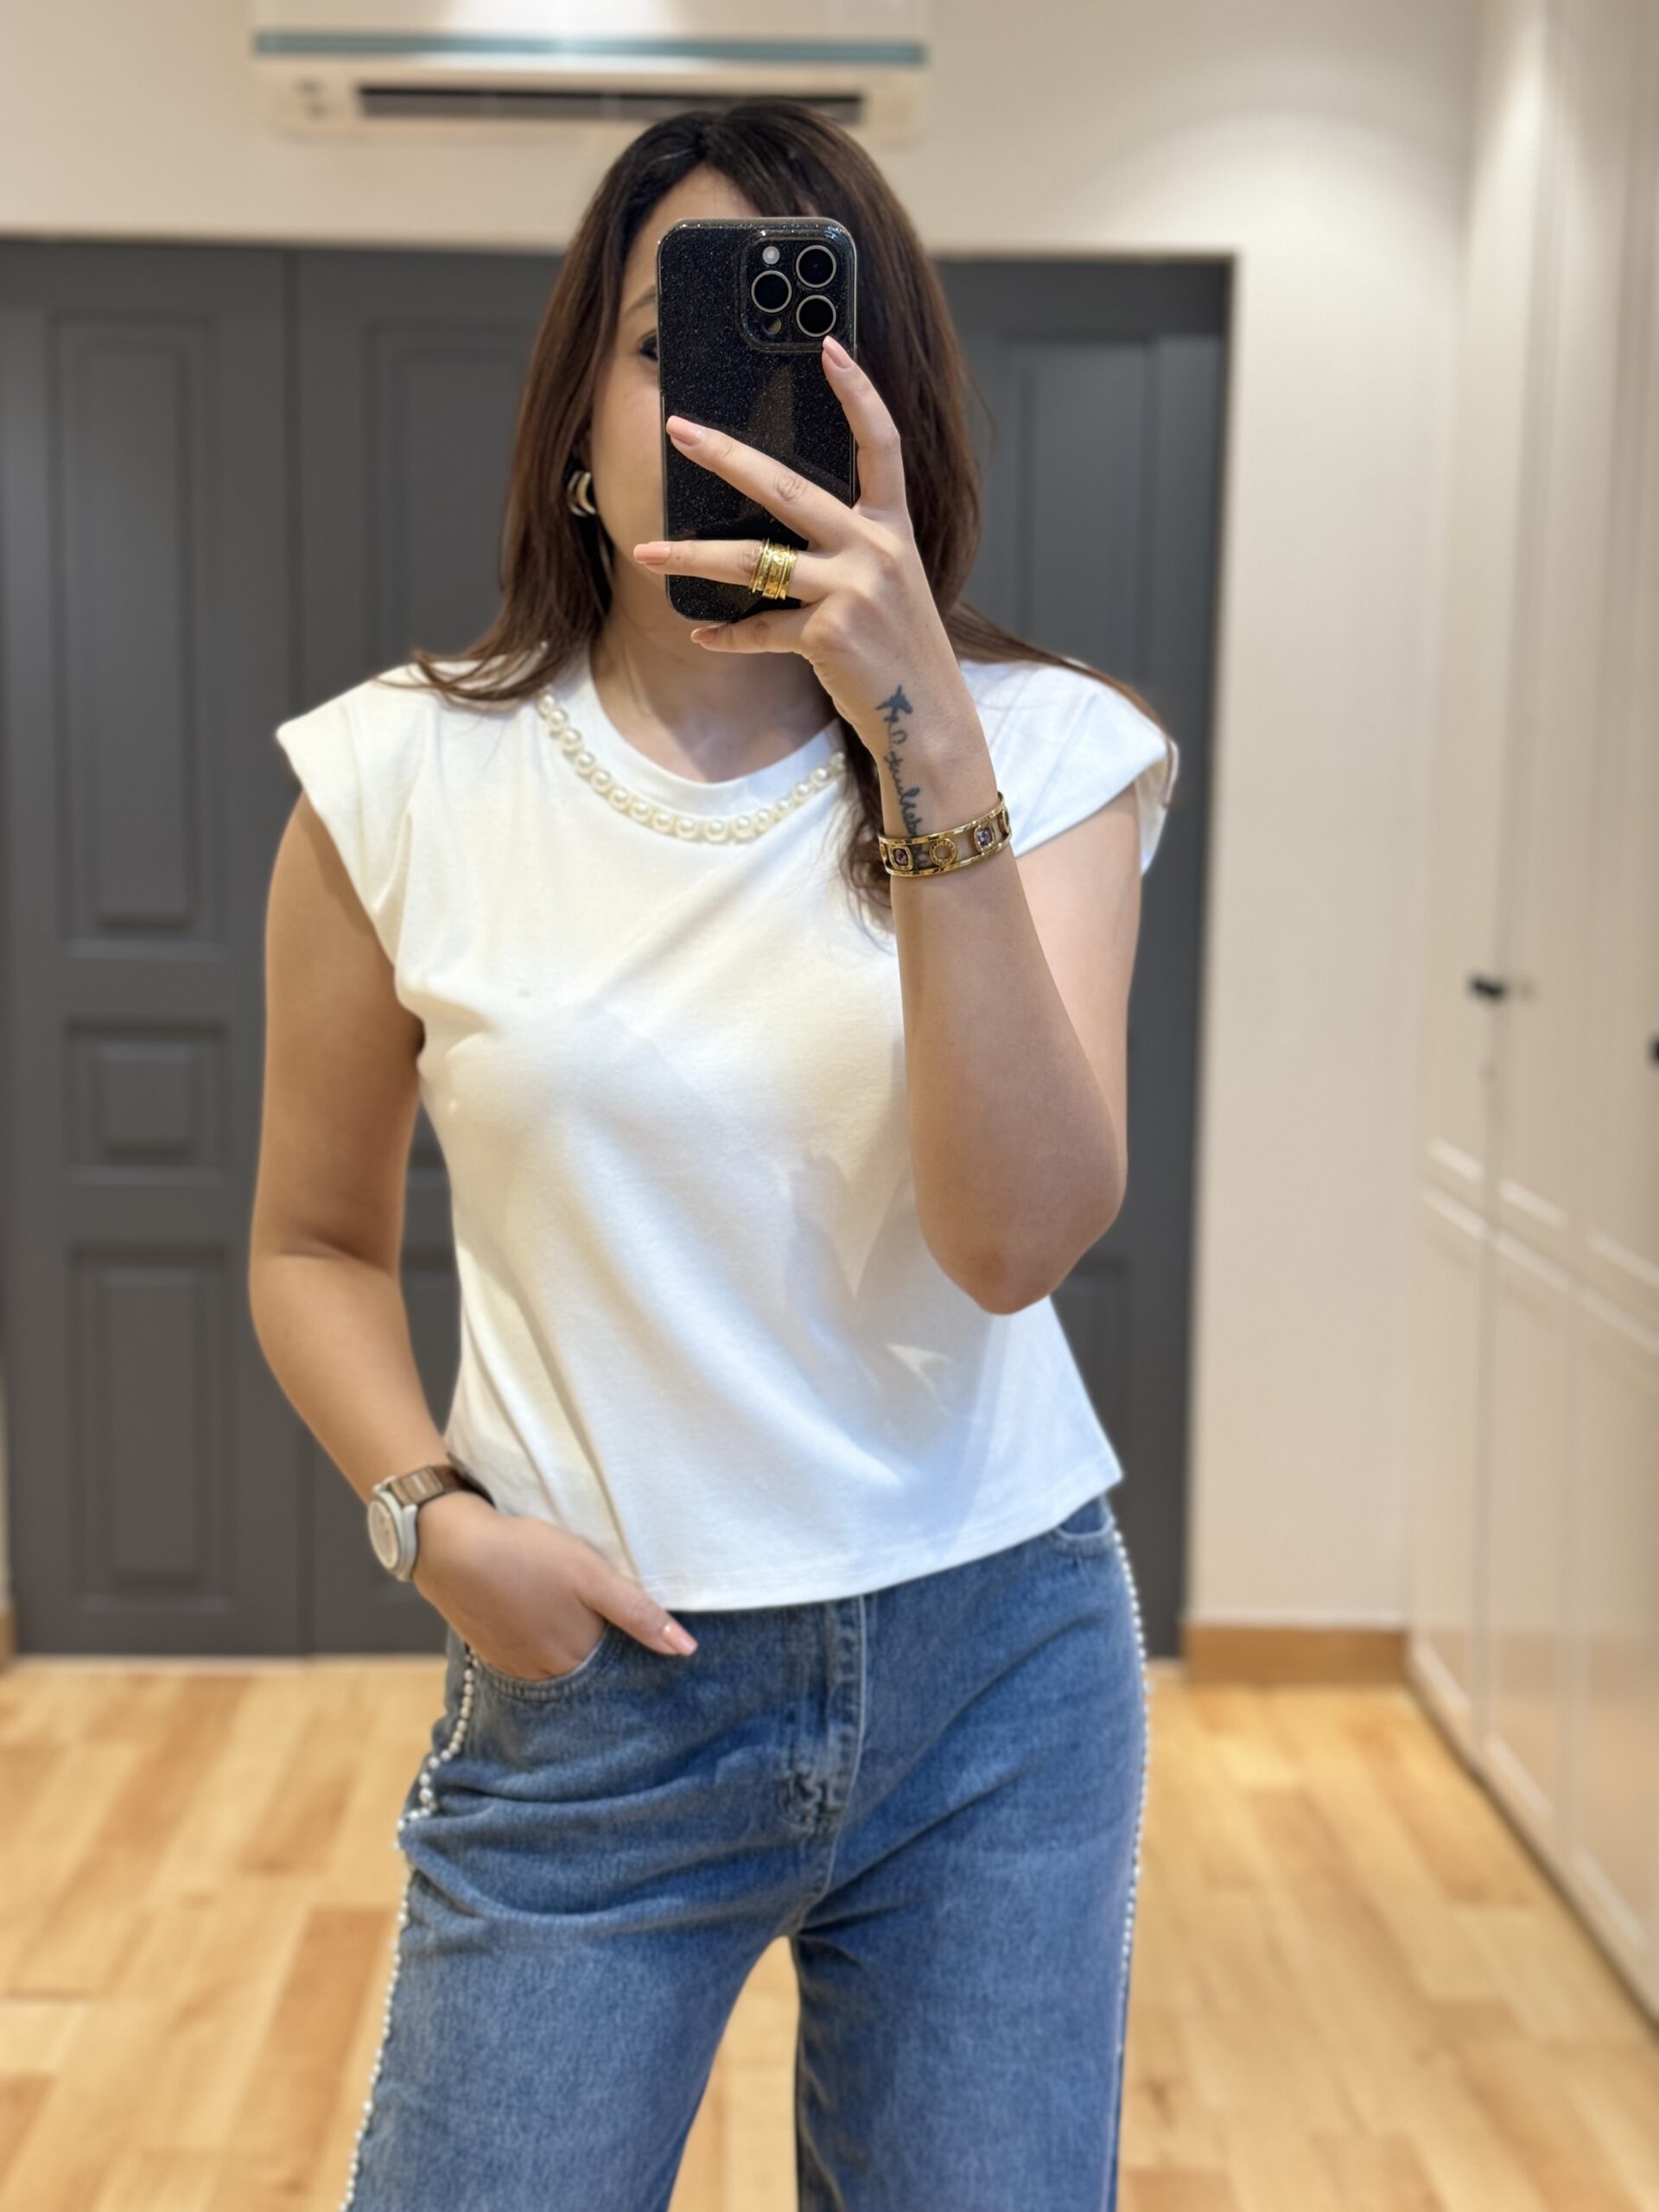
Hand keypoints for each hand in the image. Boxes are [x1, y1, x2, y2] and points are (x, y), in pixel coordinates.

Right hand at [411, 1491, 696, 1677]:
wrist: (449, 1546)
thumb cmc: (527, 1555)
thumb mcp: (592, 1576)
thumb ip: (638, 1614)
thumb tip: (685, 1650)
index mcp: (575, 1656)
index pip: (617, 1663)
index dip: (628, 1642)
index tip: (634, 1627)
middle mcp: (544, 1671)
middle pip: (586, 1665)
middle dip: (598, 1645)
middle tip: (600, 1613)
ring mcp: (512, 1662)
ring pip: (555, 1659)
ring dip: (566, 1642)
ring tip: (569, 1608)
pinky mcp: (488, 1648)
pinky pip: (525, 1652)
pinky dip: (537, 1637)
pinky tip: (536, 1611)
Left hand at [631, 332, 974, 751]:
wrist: (928, 720)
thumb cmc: (899, 652)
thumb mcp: (888, 587)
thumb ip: (847, 551)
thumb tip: (777, 531)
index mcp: (892, 529)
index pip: (882, 445)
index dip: (858, 394)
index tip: (829, 347)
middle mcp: (875, 551)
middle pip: (786, 487)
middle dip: (725, 455)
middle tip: (679, 429)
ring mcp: (852, 591)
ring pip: (753, 561)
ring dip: (691, 556)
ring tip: (644, 550)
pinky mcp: (829, 635)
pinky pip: (759, 630)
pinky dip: (726, 635)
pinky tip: (702, 634)